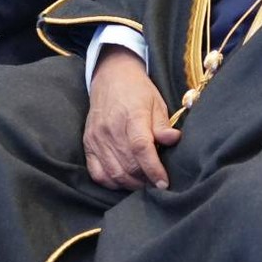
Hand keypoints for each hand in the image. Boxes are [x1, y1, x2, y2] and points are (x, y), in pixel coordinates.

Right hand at [83, 46, 179, 189]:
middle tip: (157, 183)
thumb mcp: (156, 103)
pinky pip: (97, 173)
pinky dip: (112, 182)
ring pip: (114, 173)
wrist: (111, 78)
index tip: (164, 183)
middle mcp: (111, 128)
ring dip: (131, 184)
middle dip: (146, 180)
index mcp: (131, 115)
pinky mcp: (88, 144)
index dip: (154, 169)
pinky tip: (124, 180)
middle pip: (128, 165)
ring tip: (144, 183)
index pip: (141, 148)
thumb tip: (174, 140)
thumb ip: (163, 125)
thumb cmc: (138, 92)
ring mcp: (97, 138)